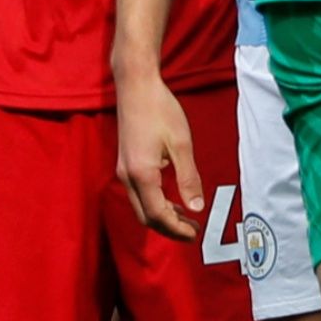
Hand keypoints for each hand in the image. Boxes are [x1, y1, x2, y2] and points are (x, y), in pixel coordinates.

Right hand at [114, 68, 204, 241]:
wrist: (135, 86)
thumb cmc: (159, 109)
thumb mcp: (181, 144)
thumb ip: (188, 178)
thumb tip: (197, 206)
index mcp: (142, 174)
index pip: (158, 215)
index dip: (177, 229)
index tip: (195, 233)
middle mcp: (128, 176)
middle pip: (146, 217)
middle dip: (169, 228)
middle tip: (193, 230)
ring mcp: (123, 170)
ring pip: (141, 207)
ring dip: (163, 216)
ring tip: (186, 217)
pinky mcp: (125, 164)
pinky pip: (138, 194)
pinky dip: (155, 203)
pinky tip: (172, 198)